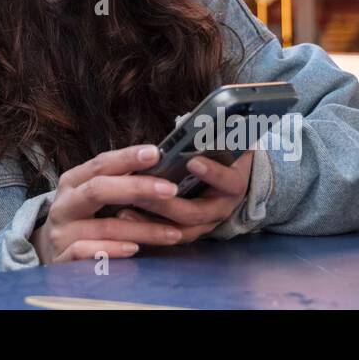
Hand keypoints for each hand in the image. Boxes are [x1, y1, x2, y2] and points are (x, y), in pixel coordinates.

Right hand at [30, 144, 185, 263]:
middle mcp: (64, 204)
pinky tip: (134, 250)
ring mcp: (61, 233)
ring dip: (142, 229)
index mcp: (73, 182)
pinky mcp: (62, 260)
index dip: (127, 157)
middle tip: (170, 189)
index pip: (100, 164)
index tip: (155, 153)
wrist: (49, 254)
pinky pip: (89, 253)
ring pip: (103, 227)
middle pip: (98, 190)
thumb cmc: (84, 221)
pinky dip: (113, 250)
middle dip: (137, 188)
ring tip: (173, 232)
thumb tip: (159, 170)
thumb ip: (118, 184)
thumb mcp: (93, 198)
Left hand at [117, 150, 255, 243]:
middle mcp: (222, 208)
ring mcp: (206, 224)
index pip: (229, 181)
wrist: (228, 178)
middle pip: (196, 212)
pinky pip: (168, 237)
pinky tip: (125, 218)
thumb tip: (186, 123)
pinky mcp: (189, 232)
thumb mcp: (220, 144)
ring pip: (180, 231)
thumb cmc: (219, 154)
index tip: (192, 161)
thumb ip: (207, 137)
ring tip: (126, 210)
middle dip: (168, 203)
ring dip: (152, 221)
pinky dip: (147, 229)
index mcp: (233, 184)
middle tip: (145, 189)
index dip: (213, 173)